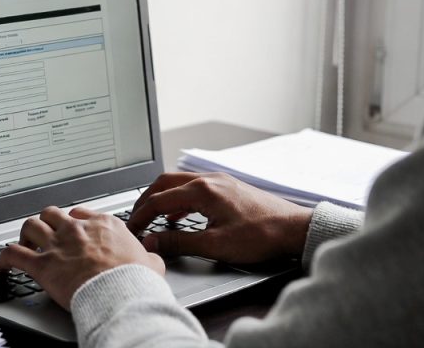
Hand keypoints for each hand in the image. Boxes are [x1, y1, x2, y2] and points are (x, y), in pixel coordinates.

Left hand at [0, 206, 164, 310]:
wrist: (121, 293)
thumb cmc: (135, 279)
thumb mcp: (151, 262)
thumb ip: (148, 255)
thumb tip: (153, 258)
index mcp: (103, 224)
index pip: (80, 213)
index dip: (74, 222)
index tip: (73, 230)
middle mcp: (77, 229)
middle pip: (52, 213)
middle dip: (48, 222)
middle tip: (48, 235)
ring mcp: (58, 245)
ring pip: (30, 226)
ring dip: (26, 234)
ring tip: (26, 244)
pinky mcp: (42, 265)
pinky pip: (13, 254)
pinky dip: (4, 258)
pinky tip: (2, 264)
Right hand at [126, 172, 312, 263]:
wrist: (292, 228)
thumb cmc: (261, 235)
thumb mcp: (214, 245)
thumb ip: (179, 242)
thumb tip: (153, 241)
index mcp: (203, 190)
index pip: (159, 199)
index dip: (141, 215)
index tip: (132, 228)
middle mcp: (209, 180)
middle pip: (165, 183)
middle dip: (147, 201)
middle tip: (136, 219)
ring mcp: (219, 181)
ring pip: (180, 183)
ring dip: (163, 198)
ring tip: (154, 217)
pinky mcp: (228, 187)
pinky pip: (194, 187)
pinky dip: (180, 199)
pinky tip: (181, 215)